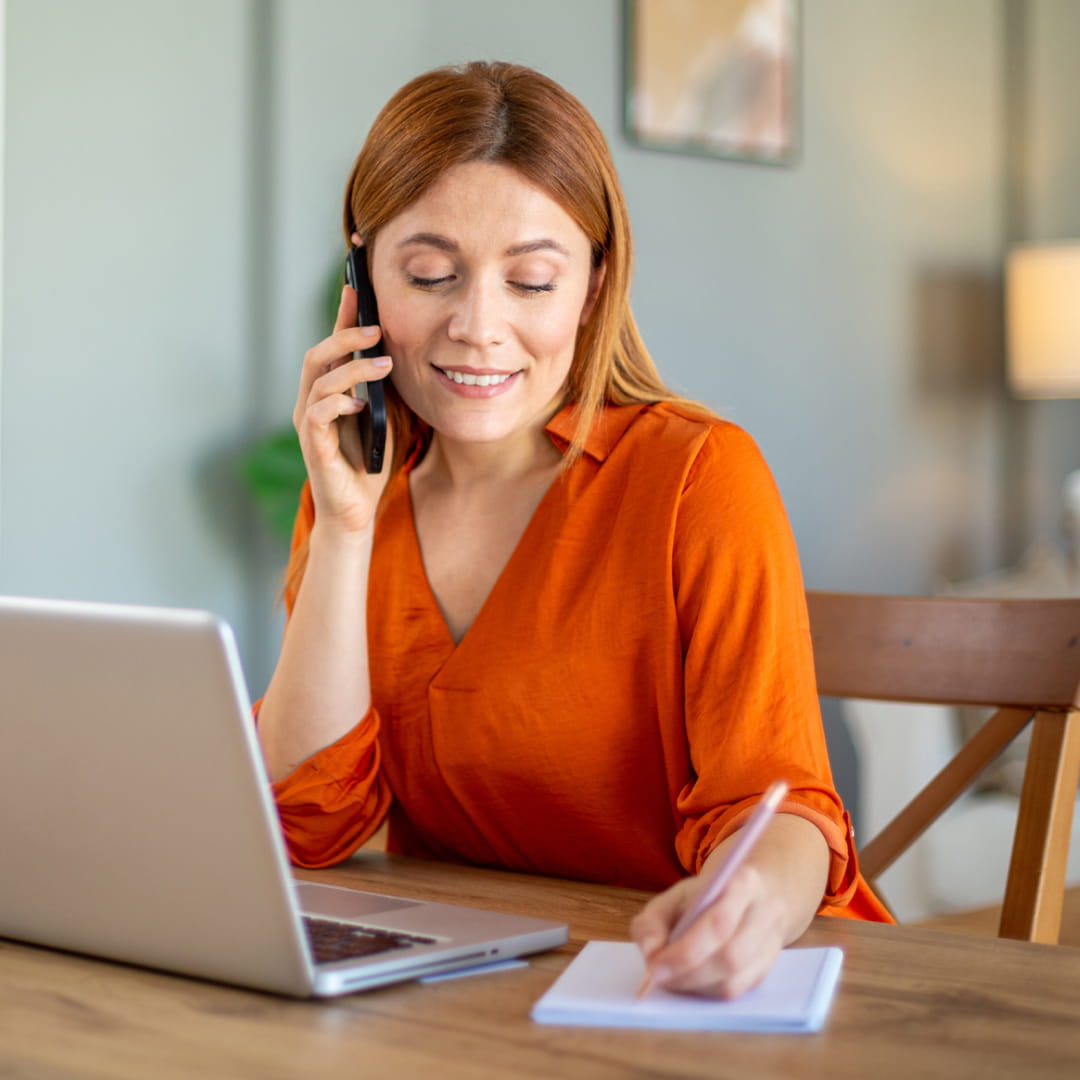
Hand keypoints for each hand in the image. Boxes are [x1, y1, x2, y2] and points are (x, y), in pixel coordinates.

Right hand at [293, 279, 394, 535]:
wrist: (354, 511)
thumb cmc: (368, 461)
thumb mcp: (383, 415)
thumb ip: (384, 387)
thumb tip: (401, 352)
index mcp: (327, 392)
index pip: (332, 346)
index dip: (342, 316)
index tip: (358, 287)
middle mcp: (311, 402)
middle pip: (318, 354)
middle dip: (345, 335)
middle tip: (376, 328)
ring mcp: (309, 424)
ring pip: (319, 379)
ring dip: (352, 367)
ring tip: (383, 363)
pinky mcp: (313, 445)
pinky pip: (317, 414)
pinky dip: (338, 403)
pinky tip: (360, 402)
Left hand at [630, 860, 787, 999]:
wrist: (748, 898)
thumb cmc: (704, 898)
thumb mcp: (673, 897)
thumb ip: (653, 921)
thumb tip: (650, 953)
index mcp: (743, 883)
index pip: (718, 924)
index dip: (685, 952)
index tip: (654, 967)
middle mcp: (767, 914)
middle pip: (730, 957)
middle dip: (688, 973)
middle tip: (658, 977)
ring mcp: (772, 945)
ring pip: (734, 982)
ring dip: (696, 986)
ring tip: (671, 978)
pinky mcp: (767, 970)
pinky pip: (737, 993)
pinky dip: (707, 992)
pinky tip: (690, 981)